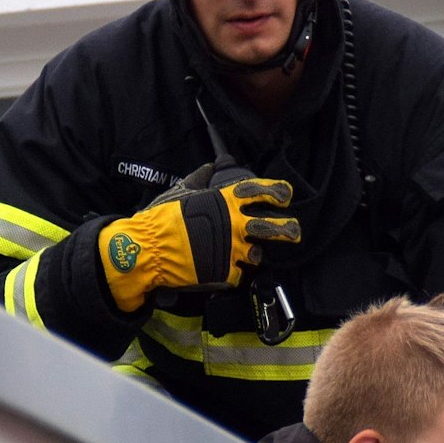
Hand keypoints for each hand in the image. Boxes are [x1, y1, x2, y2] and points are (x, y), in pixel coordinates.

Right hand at [99, 159, 299, 311]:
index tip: (285, 196)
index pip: (259, 192)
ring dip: (254, 254)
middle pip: (272, 226)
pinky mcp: (224, 272)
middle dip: (288, 229)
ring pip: (258, 255)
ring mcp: (231, 250)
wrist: (149, 248)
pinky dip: (233, 274)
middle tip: (294, 231)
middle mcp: (234, 225)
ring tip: (250, 254)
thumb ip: (200, 178)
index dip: (276, 192)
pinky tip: (226, 271)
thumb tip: (210, 167)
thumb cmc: (161, 217)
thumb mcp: (180, 190)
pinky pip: (238, 275)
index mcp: (225, 201)